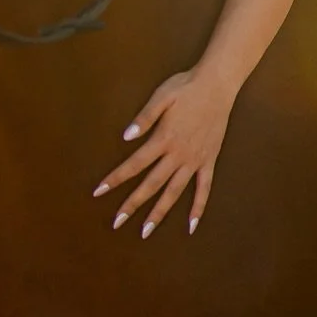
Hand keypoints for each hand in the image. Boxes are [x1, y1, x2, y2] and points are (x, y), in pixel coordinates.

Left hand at [92, 68, 232, 239]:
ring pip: (174, 192)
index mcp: (163, 138)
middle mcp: (178, 154)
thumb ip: (144, 117)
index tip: (99, 191)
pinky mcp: (209, 160)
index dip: (115, 178)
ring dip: (159, 212)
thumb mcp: (162, 96)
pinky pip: (204, 188)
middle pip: (151, 184)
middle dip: (133, 204)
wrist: (217, 84)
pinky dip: (198, 207)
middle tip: (117, 222)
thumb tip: (126, 137)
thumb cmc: (186, 87)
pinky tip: (191, 225)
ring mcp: (195, 160)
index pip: (134, 163)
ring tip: (146, 231)